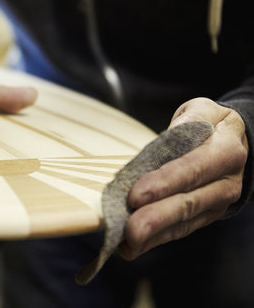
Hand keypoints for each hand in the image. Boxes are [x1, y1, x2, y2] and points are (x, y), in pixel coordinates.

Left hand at [119, 97, 247, 259]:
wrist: (233, 140)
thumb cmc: (210, 124)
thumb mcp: (201, 111)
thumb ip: (184, 124)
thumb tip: (165, 141)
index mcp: (225, 151)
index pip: (193, 169)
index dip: (164, 183)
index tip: (136, 195)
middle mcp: (225, 183)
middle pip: (189, 203)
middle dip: (157, 218)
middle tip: (130, 229)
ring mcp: (216, 203)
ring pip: (184, 222)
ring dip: (153, 235)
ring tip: (127, 243)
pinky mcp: (204, 217)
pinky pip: (180, 230)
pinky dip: (155, 240)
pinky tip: (132, 248)